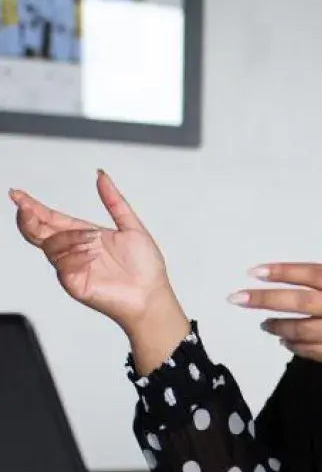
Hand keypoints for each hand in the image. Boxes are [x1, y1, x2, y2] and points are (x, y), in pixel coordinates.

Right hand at [12, 170, 175, 329]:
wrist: (153, 296)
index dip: (33, 206)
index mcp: (84, 235)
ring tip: (93, 239)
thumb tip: (102, 176)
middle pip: (39, 232)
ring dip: (69, 238)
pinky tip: (93, 256)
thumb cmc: (146, 268)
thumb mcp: (132, 227)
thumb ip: (115, 201)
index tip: (17, 194)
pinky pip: (63, 266)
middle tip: (26, 207)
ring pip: (52, 246)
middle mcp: (75, 251)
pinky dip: (76, 257)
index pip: (51, 218)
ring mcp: (73, 268)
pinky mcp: (75, 284)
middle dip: (30, 218)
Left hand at [231, 215, 321, 385]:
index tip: (254, 272)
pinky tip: (287, 342)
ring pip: (304, 330)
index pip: (313, 273)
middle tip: (237, 298)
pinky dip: (297, 347)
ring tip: (264, 323)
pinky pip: (316, 352)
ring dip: (279, 326)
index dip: (282, 271)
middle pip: (301, 301)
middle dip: (265, 300)